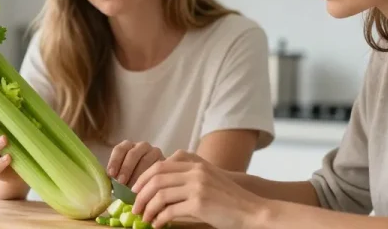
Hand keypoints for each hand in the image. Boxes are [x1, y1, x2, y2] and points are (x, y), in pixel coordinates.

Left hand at [107, 140, 163, 186]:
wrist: (155, 180)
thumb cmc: (133, 179)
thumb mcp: (122, 175)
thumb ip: (115, 176)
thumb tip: (107, 184)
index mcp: (128, 146)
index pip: (119, 149)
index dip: (114, 161)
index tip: (111, 175)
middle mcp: (141, 146)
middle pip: (133, 153)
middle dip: (126, 168)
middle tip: (121, 183)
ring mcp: (154, 151)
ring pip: (145, 160)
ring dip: (137, 174)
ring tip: (132, 188)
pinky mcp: (165, 160)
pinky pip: (157, 167)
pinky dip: (150, 177)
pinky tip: (145, 187)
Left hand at [131, 150, 265, 228]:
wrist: (252, 211)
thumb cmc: (229, 200)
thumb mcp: (207, 180)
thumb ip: (186, 179)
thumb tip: (157, 190)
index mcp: (195, 165)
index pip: (160, 166)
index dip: (143, 178)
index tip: (135, 191)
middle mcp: (195, 173)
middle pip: (156, 179)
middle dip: (141, 194)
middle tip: (135, 207)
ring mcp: (197, 187)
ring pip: (160, 195)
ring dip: (148, 208)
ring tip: (145, 218)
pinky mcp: (199, 204)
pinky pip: (170, 210)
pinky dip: (159, 218)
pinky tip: (158, 224)